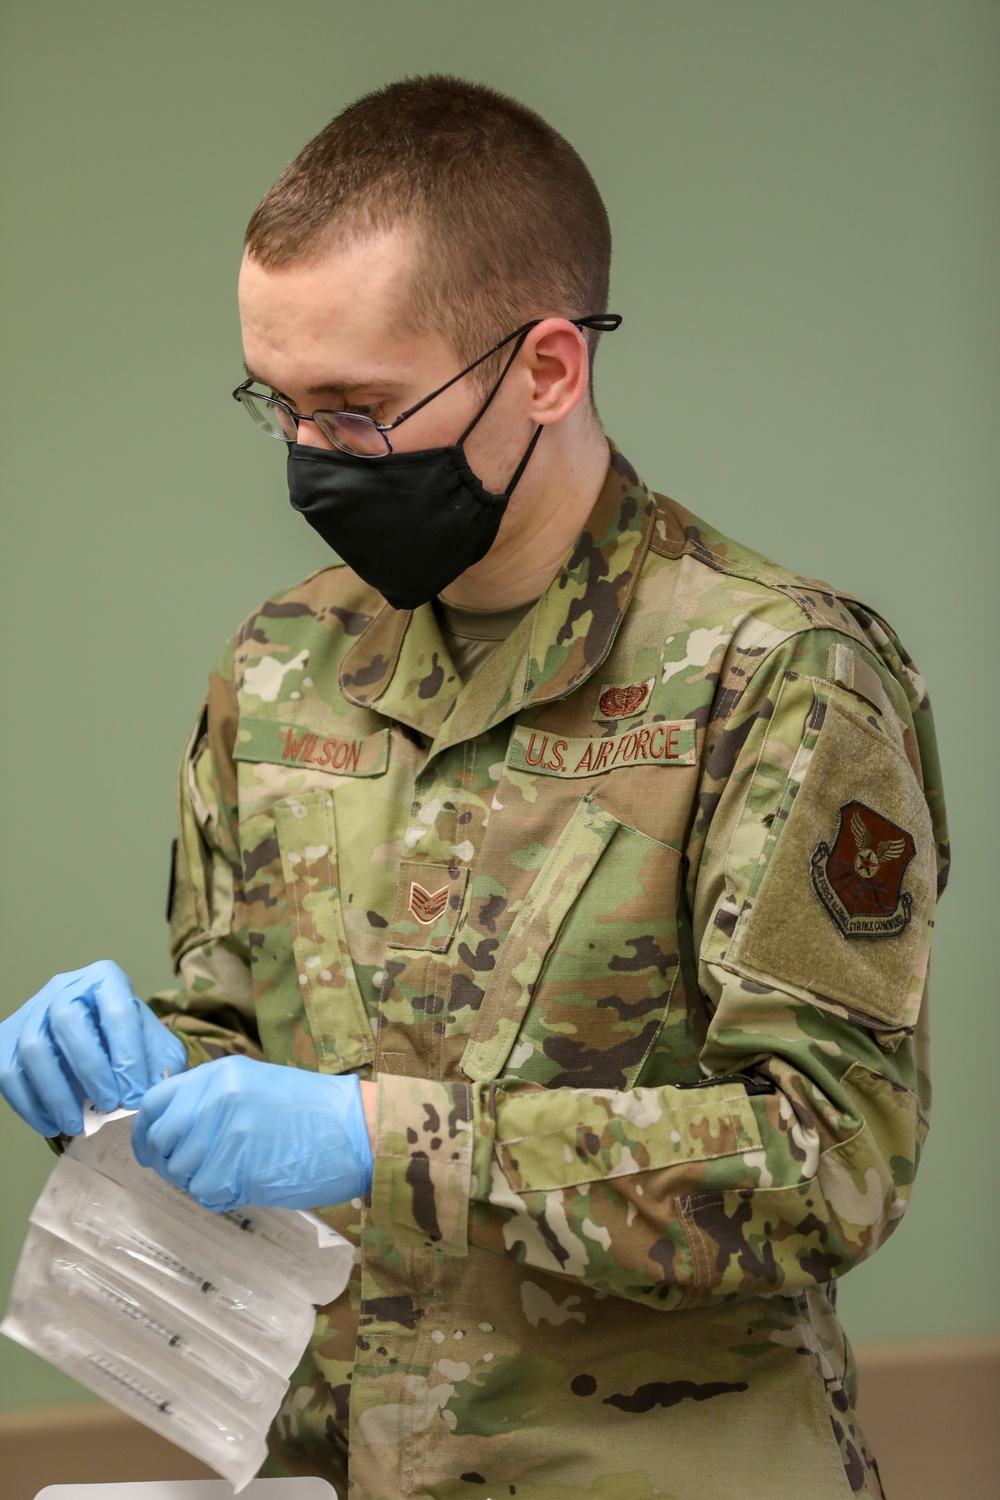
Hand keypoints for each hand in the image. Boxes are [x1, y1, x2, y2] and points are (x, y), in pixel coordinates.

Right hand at [0, 959, 188, 1137]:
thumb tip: (156, 1090)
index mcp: (105, 979)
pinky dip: (29, 1105)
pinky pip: (9, 1073)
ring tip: (76, 1124)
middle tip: (110, 1105)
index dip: (128, 1056)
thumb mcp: (155, 1045)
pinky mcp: (7, 1039)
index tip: (136, 1094)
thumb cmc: (127, 1042)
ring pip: (33, 1048)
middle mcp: (65, 988)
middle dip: (90, 1069)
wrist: (95, 1040)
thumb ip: (161, 1064)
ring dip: (55, 1093)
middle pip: (67, 1021)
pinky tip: (51, 1125)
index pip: (117, 1012)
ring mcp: (32, 1011)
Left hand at [131, 1055, 373, 1211]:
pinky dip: (219, 1197)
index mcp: (219, 1074)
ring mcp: (224, 1131)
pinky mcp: (236, 1166)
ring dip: (199, 1181)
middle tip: (196, 1171)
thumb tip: (174, 1128)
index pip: (155, 1100)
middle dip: (170, 1162)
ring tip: (234, 1174)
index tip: (149, 1150)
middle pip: (161, 1138)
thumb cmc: (313, 1113)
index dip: (145, 1131)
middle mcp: (215, 1097)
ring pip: (180, 1170)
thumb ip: (213, 1099)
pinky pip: (204, 1192)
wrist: (356, 1130)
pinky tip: (245, 1185)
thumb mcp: (256, 1085)